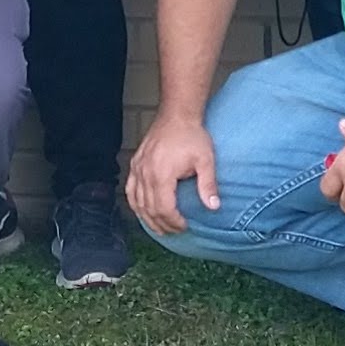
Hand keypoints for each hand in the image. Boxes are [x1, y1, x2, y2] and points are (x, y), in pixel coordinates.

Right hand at [126, 112, 219, 235]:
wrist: (177, 115)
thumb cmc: (192, 136)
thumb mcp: (206, 160)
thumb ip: (208, 185)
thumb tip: (214, 206)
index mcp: (162, 174)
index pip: (164, 208)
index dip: (174, 222)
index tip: (185, 225)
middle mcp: (146, 173)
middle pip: (150, 209)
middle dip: (163, 224)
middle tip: (176, 230)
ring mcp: (138, 169)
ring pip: (137, 202)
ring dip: (148, 218)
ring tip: (161, 227)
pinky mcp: (135, 165)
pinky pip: (130, 190)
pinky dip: (136, 205)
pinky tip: (143, 211)